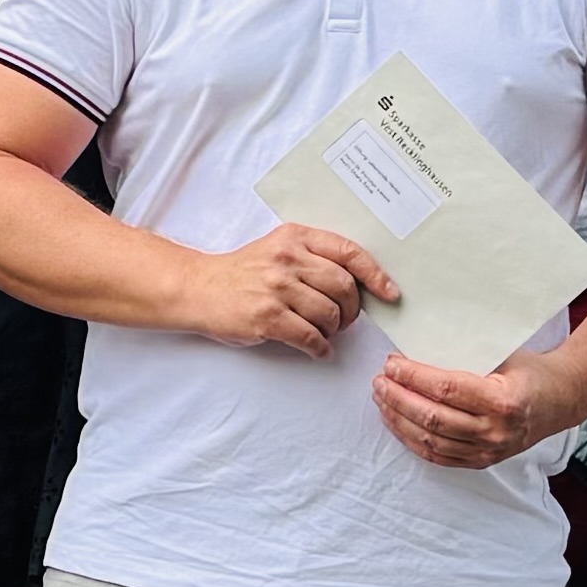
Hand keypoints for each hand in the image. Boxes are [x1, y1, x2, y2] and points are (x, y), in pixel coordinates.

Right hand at [178, 223, 385, 357]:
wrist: (198, 288)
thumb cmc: (242, 272)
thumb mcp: (277, 249)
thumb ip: (312, 257)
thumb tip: (357, 285)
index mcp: (295, 237)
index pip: (349, 253)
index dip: (375, 275)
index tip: (388, 293)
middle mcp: (287, 259)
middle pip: (343, 288)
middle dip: (352, 311)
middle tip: (345, 320)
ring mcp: (276, 288)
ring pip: (329, 314)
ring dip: (333, 330)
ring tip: (324, 333)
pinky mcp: (267, 317)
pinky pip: (310, 337)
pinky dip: (320, 348)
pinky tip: (317, 349)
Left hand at [375, 352, 565, 472]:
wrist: (559, 401)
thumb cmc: (528, 371)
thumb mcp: (502, 355)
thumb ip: (464, 356)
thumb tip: (415, 350)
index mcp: (503, 401)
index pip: (446, 389)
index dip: (413, 377)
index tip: (391, 364)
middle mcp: (495, 431)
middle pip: (433, 417)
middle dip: (398, 398)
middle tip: (379, 381)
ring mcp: (488, 451)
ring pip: (430, 440)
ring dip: (398, 419)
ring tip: (381, 398)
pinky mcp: (480, 462)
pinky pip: (437, 455)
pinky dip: (411, 439)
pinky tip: (396, 422)